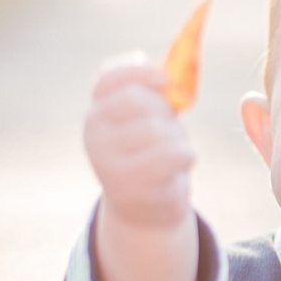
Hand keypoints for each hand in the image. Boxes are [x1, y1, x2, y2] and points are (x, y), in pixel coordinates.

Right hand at [83, 55, 196, 231]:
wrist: (144, 210)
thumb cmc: (150, 153)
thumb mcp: (146, 120)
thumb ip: (153, 93)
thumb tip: (170, 73)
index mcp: (95, 113)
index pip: (109, 78)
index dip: (139, 71)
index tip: (165, 78)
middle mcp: (93, 135)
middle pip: (137, 99)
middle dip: (163, 109)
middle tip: (168, 127)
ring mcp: (107, 161)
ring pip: (158, 128)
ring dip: (177, 136)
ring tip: (171, 150)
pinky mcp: (131, 185)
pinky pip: (173, 154)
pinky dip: (186, 155)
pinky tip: (179, 166)